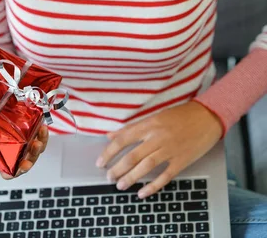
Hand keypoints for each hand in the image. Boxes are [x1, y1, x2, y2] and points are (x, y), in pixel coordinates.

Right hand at [0, 86, 48, 179]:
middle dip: (18, 168)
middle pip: (10, 169)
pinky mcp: (31, 134)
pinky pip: (39, 143)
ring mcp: (18, 142)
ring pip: (28, 158)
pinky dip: (43, 138)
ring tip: (36, 143)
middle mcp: (1, 148)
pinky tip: (41, 127)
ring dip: (34, 155)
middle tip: (24, 161)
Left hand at [96, 101, 222, 197]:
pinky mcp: (181, 161)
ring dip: (130, 178)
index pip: (123, 140)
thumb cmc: (180, 115)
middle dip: (117, 169)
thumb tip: (111, 135)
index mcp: (149, 124)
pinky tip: (142, 193)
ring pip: (145, 167)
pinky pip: (164, 176)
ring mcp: (169, 150)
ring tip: (120, 185)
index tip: (100, 162)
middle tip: (109, 177)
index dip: (109, 152)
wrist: (207, 117)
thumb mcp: (155, 116)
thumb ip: (133, 128)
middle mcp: (157, 137)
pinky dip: (152, 186)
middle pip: (132, 156)